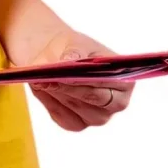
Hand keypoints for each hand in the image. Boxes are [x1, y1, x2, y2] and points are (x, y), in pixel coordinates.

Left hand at [13, 27, 134, 131]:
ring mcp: (98, 116)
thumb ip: (75, 52)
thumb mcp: (75, 43)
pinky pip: (64, 118)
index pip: (108, 82)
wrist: (57, 56)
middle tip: (48, 78)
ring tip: (42, 79)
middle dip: (70, 87)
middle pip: (94, 99)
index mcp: (124, 79)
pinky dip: (51, 102)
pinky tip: (42, 87)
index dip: (87, 78)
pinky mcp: (79, 124)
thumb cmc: (74, 48)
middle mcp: (116, 102)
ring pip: (77, 109)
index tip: (65, 73)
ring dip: (58, 93)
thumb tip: (68, 61)